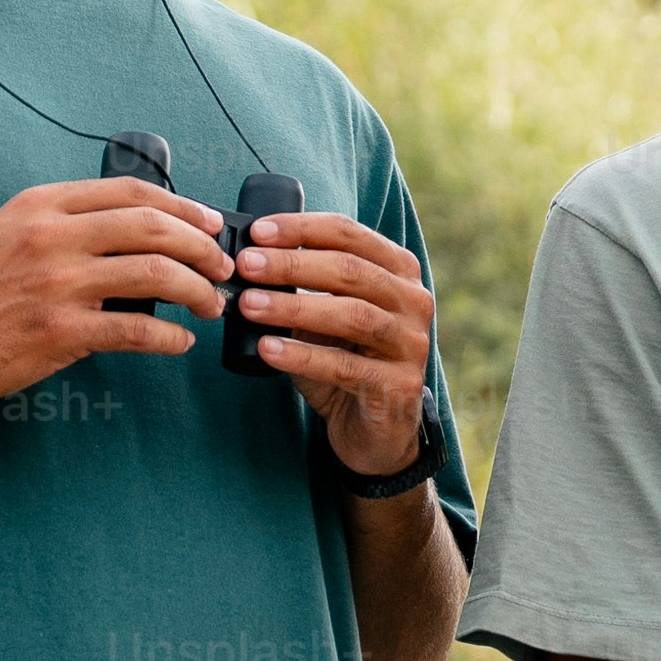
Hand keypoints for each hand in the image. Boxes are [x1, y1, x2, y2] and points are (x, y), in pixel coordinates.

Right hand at [0, 177, 227, 420]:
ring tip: (212, 304)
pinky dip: (171, 337)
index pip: (131, 191)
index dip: (182, 206)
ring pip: (157, 274)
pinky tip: (180, 342)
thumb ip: (59, 225)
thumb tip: (130, 232)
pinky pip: (138, 330)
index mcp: (39, 205)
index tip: (209, 224)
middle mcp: (50, 236)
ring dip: (199, 290)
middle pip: (154, 226)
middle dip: (203, 247)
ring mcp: (56, 284)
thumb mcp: (2, 236)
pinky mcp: (58, 333)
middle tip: (223, 268)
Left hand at [230, 210, 438, 479]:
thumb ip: (301, 290)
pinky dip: (302, 355)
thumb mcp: (324, 319)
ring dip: (293, 307)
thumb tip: (247, 263)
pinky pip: (345, 366)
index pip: (349, 234)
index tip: (256, 233)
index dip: (301, 229)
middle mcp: (414, 301)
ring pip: (351, 314)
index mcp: (398, 271)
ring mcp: (411, 343)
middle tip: (246, 266)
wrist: (376, 431)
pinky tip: (268, 349)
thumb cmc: (345, 362)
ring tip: (249, 305)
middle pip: (350, 270)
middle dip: (292, 264)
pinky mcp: (399, 384)